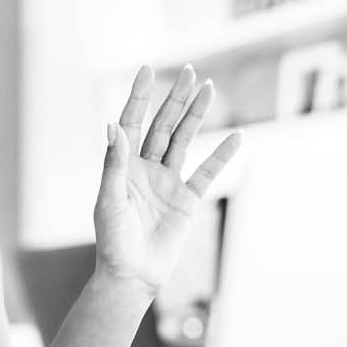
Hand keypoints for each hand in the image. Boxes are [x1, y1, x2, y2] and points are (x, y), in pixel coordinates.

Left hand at [95, 65, 242, 293]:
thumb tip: (113, 125)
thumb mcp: (109, 200)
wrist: (132, 275)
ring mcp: (168, 183)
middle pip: (163, 126)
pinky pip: (207, 173)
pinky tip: (236, 136)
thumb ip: (114, 163)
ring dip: (196, 116)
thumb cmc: (112, 241)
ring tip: (210, 89)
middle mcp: (146, 169)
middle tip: (190, 72)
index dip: (140, 97)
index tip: (148, 70)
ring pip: (185, 141)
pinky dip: (222, 156)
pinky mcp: (187, 200)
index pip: (132, 122)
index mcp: (123, 166)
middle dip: (176, 99)